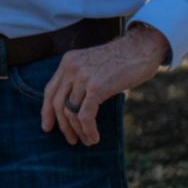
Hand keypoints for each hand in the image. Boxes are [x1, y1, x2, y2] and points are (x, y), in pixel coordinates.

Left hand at [41, 24, 168, 144]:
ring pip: (70, 111)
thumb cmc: (121, 59)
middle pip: (57, 103)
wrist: (140, 47)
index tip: (47, 126)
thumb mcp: (93, 65)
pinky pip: (85, 114)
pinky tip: (94, 137)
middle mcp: (71, 67)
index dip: (46, 110)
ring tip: (87, 141)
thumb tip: (75, 107)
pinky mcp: (96, 87)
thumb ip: (81, 80)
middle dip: (62, 125)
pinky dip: (88, 129)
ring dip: (78, 131)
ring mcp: (83, 76)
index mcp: (68, 62)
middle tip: (71, 140)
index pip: (49, 90)